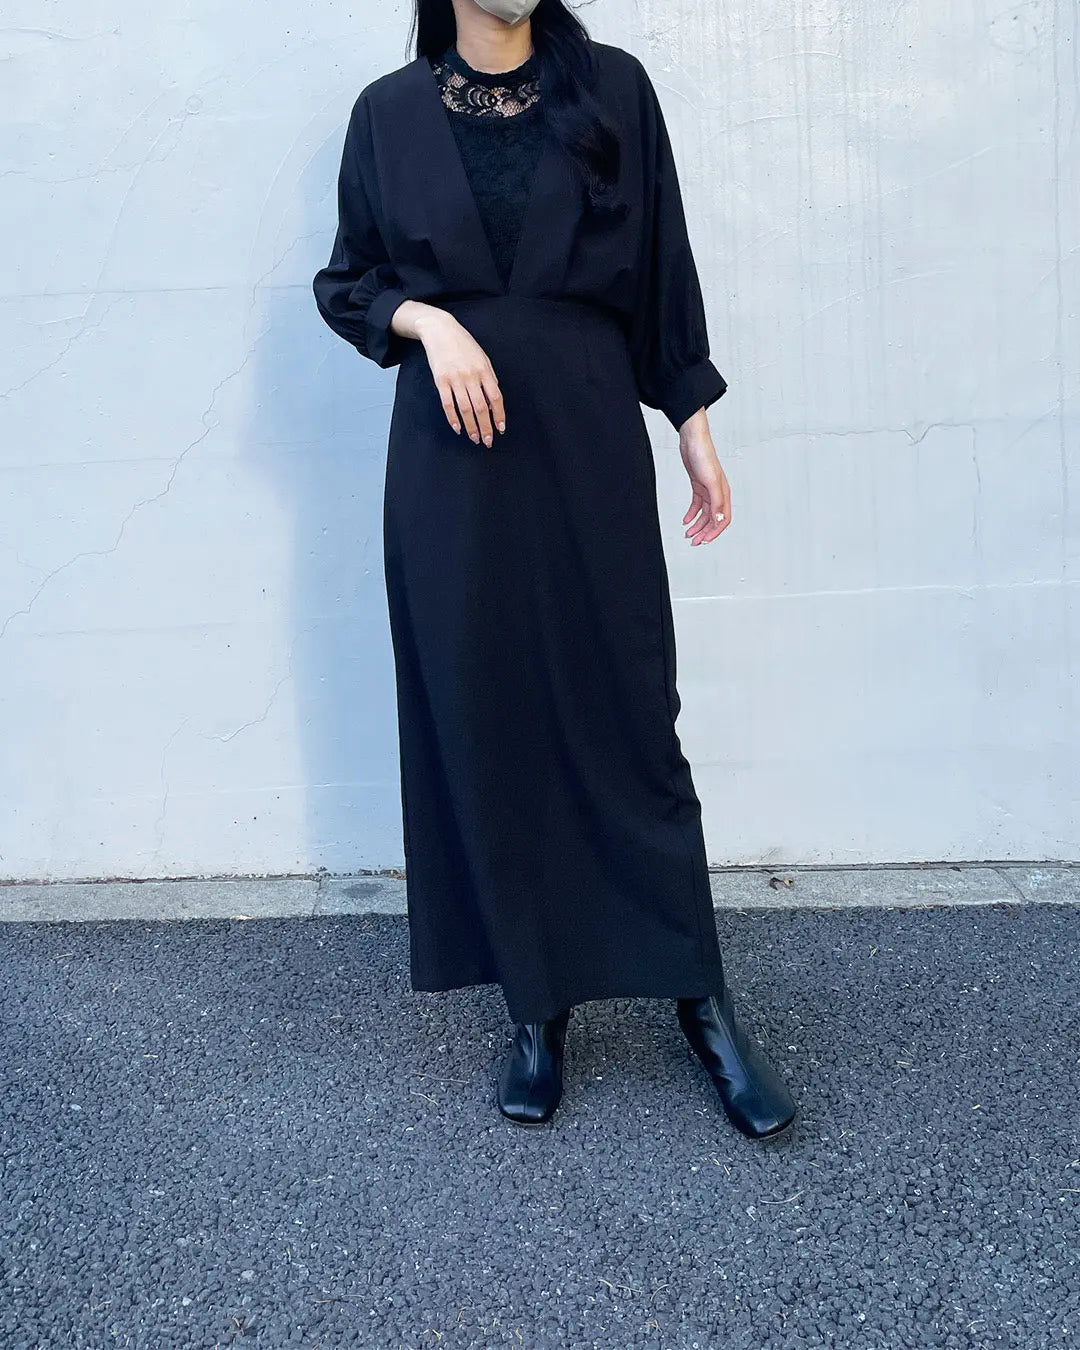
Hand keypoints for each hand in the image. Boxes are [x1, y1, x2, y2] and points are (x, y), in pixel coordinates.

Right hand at [410, 305, 505, 446]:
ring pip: (465, 409)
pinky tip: (458, 428)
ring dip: (471, 426)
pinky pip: (448, 404)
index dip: (499, 415)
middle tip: (488, 441)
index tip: (501, 428)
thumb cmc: (463, 343)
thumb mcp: (482, 356)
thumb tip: (493, 399)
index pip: (495, 397)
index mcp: (484, 370)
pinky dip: (453, 418)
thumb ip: (489, 377)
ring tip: (475, 438)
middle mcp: (471, 376)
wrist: (440, 330)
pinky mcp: (440, 380)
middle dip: (486, 427)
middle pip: (481, 407)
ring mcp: (455, 379)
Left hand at [678, 408, 730, 544]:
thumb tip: (720, 520)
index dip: (714, 533)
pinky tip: (685, 520)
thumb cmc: (704, 456)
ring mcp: (708, 490)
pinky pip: (697, 505)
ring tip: (687, 534)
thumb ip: (717, 502)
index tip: (704, 541)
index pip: (723, 519)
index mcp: (724, 494)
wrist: (692, 440)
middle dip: (704, 532)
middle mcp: (718, 493)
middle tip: (694, 542)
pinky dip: (691, 514)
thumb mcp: (710, 481)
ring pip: (704, 514)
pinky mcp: (698, 486)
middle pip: (713, 519)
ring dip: (697, 526)